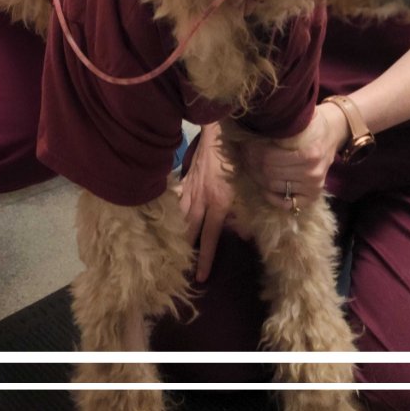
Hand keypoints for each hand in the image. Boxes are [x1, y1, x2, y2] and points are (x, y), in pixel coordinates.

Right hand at [177, 123, 234, 282]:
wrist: (219, 132)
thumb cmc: (236, 160)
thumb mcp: (246, 188)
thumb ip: (245, 213)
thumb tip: (246, 236)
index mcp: (218, 204)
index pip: (210, 238)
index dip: (205, 259)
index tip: (200, 278)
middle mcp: (200, 200)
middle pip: (188, 230)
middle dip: (183, 250)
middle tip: (177, 268)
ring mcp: (189, 189)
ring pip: (178, 216)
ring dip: (174, 233)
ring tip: (168, 250)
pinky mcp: (183, 179)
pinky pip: (174, 199)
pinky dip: (169, 210)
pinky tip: (163, 219)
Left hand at [238, 103, 345, 212]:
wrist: (333, 133)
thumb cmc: (312, 125)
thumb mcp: (299, 119)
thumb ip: (281, 123)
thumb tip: (253, 123)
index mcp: (310, 154)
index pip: (269, 157)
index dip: (252, 150)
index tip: (245, 142)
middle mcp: (312, 173)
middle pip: (269, 172)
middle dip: (251, 162)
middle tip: (244, 152)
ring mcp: (313, 187)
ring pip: (273, 186)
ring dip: (256, 176)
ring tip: (249, 163)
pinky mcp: (312, 197)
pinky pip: (287, 204)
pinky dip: (271, 197)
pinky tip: (262, 185)